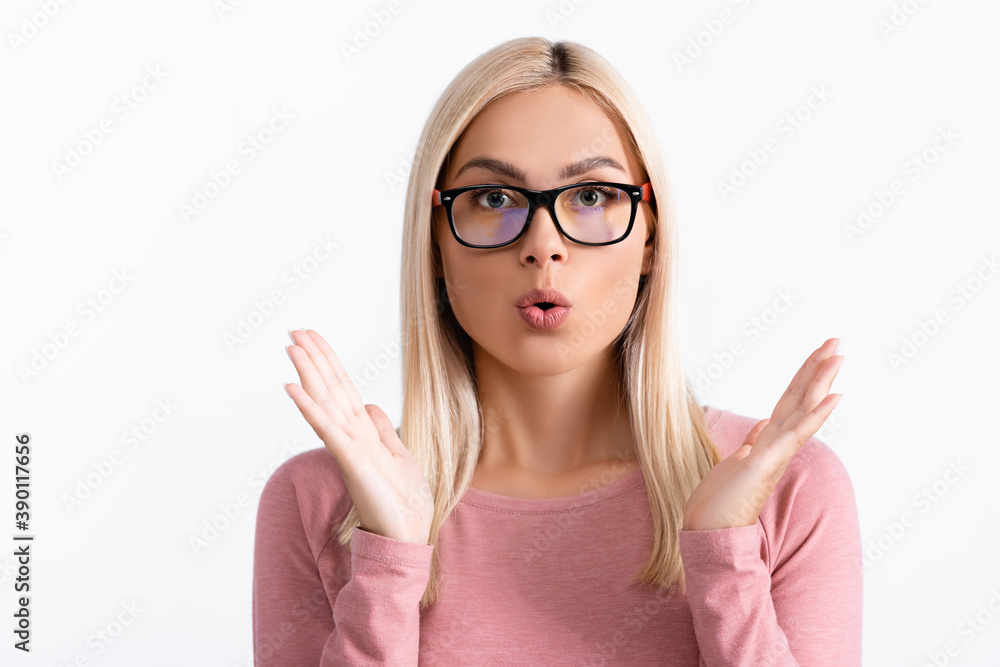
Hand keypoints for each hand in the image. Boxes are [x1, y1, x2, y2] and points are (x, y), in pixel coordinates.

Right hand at [283, 329, 433, 544]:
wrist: (408, 533)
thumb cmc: (404, 500)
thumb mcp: (400, 455)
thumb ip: (383, 430)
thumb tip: (372, 406)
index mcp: (363, 432)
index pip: (343, 389)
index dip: (329, 362)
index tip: (313, 338)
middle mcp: (351, 434)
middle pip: (330, 388)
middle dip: (314, 358)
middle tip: (294, 330)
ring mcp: (348, 446)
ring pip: (324, 401)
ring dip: (308, 372)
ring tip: (291, 346)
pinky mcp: (350, 459)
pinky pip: (326, 428)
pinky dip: (309, 407)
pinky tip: (292, 387)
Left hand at [682, 337, 843, 531]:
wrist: (710, 531)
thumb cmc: (720, 501)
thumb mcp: (736, 462)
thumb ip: (754, 443)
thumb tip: (762, 426)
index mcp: (768, 441)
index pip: (790, 401)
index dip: (804, 376)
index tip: (819, 353)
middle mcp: (777, 444)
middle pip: (801, 397)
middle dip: (817, 367)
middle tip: (838, 340)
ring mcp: (776, 453)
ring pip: (803, 409)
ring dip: (821, 380)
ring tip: (839, 355)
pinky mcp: (768, 462)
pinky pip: (797, 433)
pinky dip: (816, 413)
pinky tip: (833, 396)